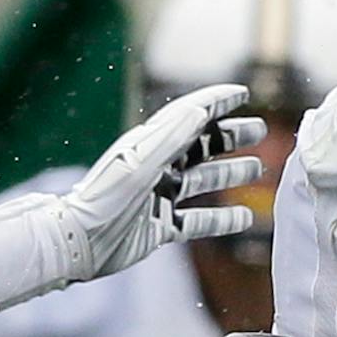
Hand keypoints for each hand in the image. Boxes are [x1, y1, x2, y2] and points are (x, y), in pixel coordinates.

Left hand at [53, 83, 265, 280]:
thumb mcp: (138, 164)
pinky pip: (196, 220)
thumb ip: (170, 137)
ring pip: (202, 180)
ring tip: (257, 169)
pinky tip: (242, 219)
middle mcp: (156, 167)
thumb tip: (200, 111)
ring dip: (230, 174)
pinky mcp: (158, 226)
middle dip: (230, 136)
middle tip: (260, 130)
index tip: (242, 92)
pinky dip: (220, 219)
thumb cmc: (102, 201)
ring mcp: (158, 197)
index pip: (188, 116)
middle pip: (200, 145)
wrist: (77, 243)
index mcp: (149, 145)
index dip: (215, 101)